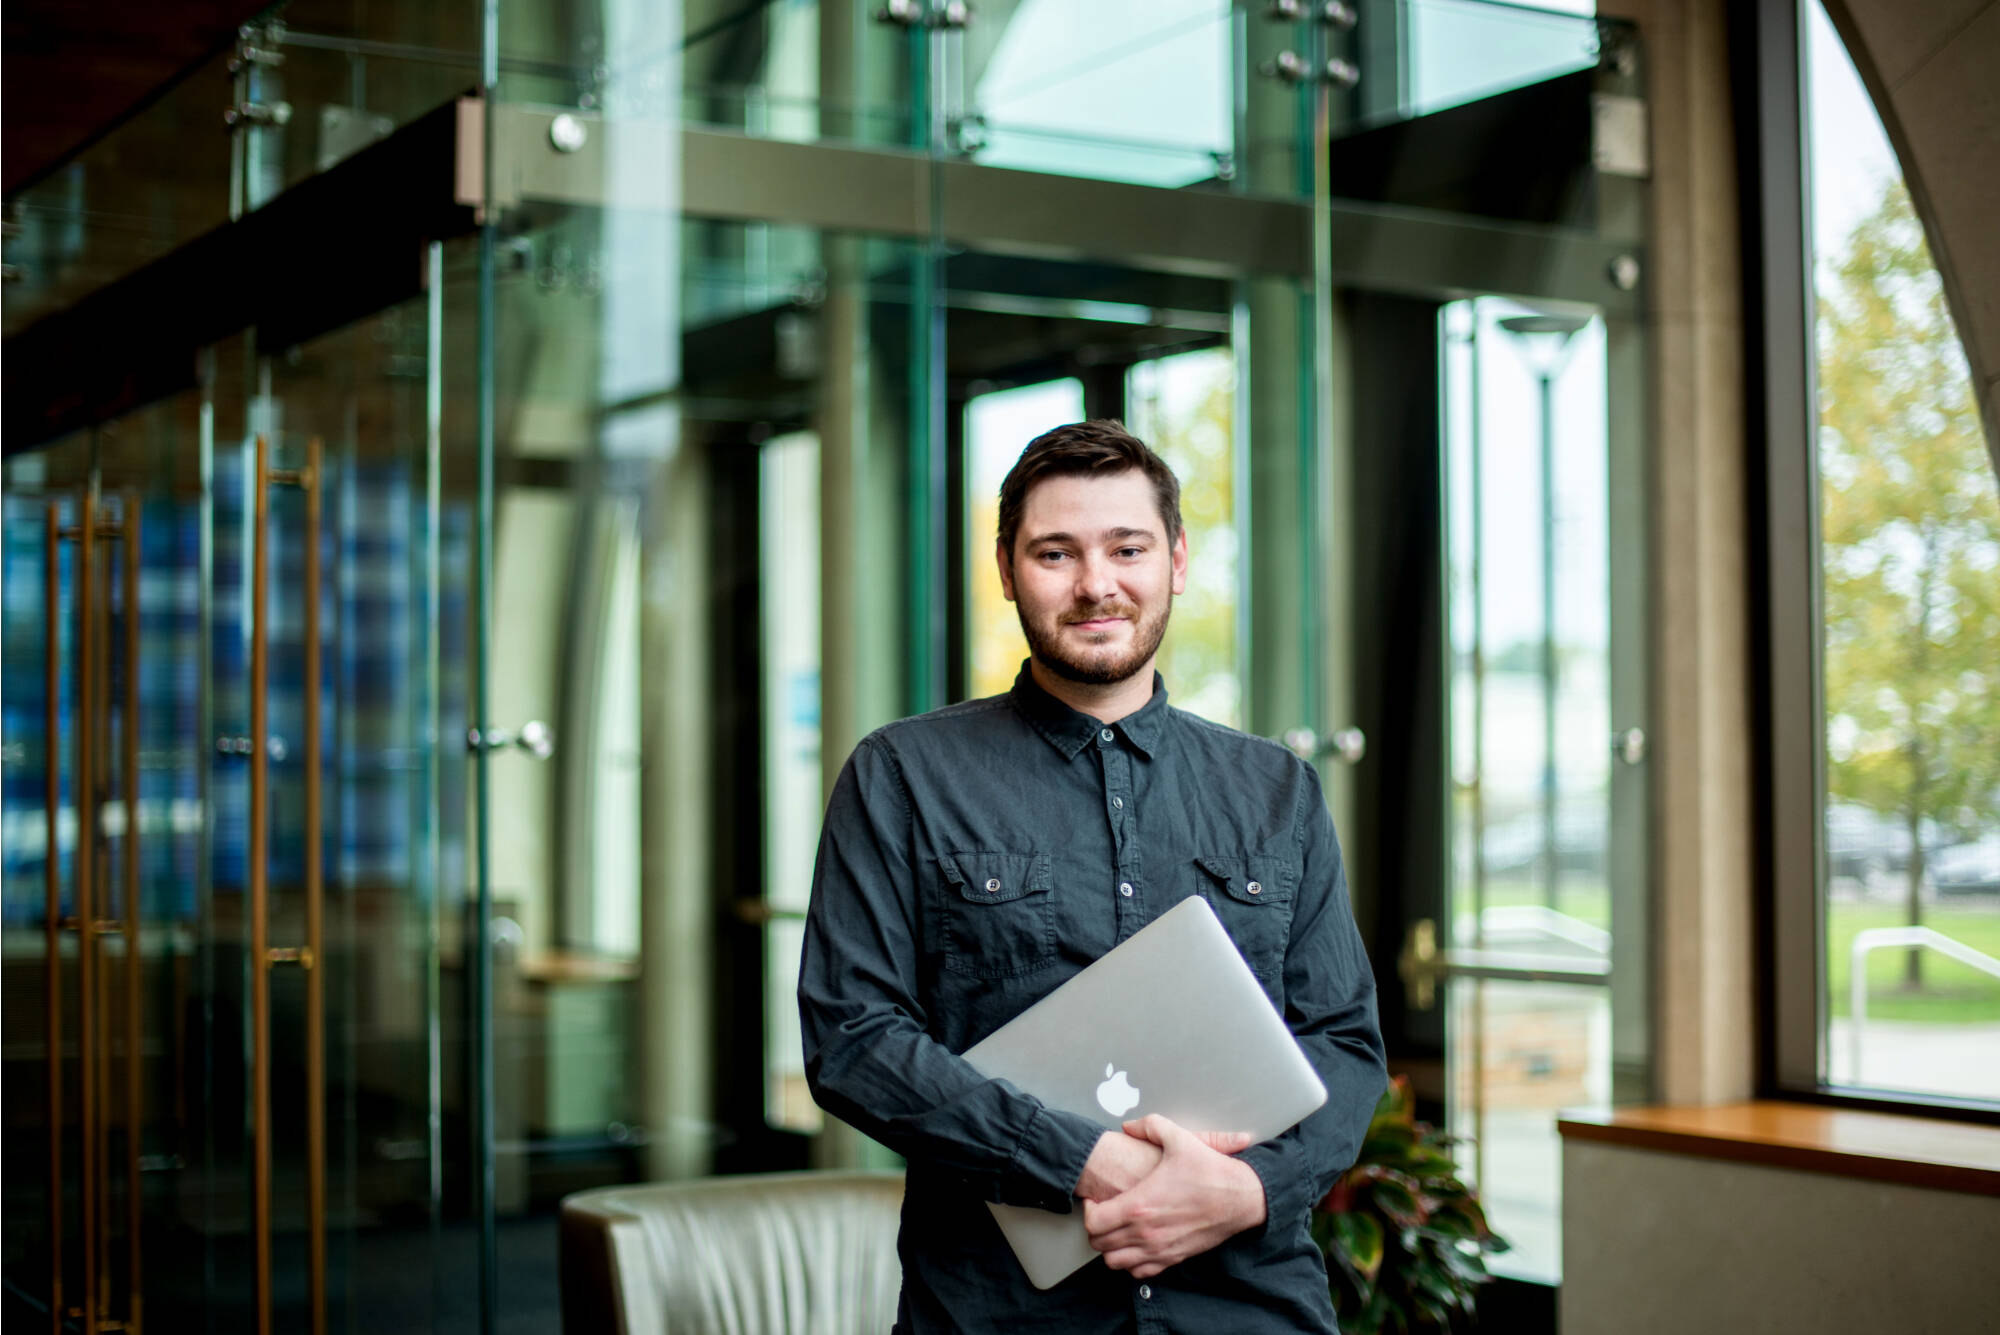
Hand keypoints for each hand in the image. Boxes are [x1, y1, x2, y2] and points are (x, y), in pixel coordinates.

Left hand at [1081, 1115, 1267, 1278]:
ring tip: (1116, 1229)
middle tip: (1103, 1211)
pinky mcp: (1173, 1258)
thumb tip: (1128, 1126)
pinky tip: (1136, 1243)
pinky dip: (1130, 1262)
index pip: (1093, 1221)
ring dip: (1109, 1247)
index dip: (1088, 1209)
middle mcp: (1145, 1233)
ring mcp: (1159, 1249)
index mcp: (1139, 1205)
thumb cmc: (1210, 1171)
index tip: (1096, 1198)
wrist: (1241, 1197)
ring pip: (1115, 1262)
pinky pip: (1139, 1272)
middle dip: (1095, 1227)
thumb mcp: (1178, 1137)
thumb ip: (1148, 1126)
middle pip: (1099, 1243)